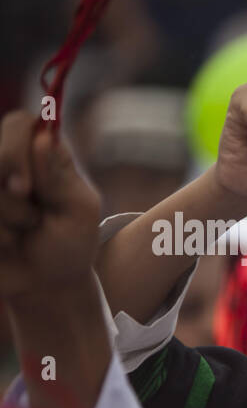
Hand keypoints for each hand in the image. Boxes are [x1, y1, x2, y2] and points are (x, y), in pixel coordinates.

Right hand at [0, 112, 101, 303]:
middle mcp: (8, 161)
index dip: (16, 150)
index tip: (27, 187)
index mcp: (40, 152)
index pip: (18, 123)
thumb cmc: (69, 244)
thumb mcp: (79, 212)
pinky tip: (5, 243)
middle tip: (32, 219)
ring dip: (6, 219)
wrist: (46, 284)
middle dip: (11, 197)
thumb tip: (43, 136)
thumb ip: (61, 177)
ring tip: (22, 233)